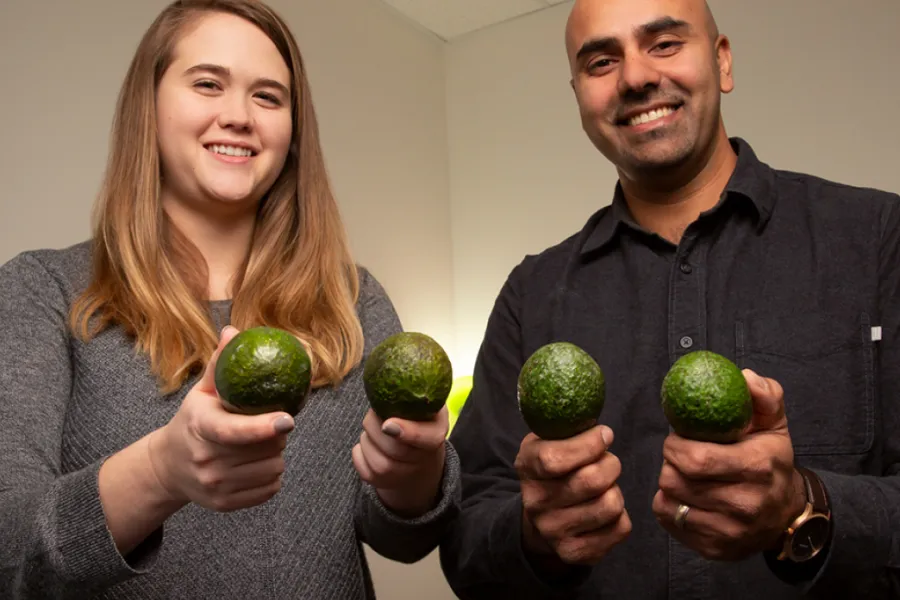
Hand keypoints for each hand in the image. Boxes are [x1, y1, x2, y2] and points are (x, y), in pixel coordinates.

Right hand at [147, 326, 294, 511]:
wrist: (167, 467)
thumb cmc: (193, 421)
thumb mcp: (201, 393)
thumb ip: (219, 363)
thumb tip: (234, 331)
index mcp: (200, 427)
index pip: (234, 431)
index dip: (263, 427)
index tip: (287, 419)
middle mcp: (205, 460)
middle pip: (265, 449)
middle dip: (277, 434)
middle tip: (270, 424)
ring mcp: (214, 486)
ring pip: (272, 469)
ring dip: (276, 455)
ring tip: (261, 444)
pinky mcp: (225, 504)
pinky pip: (270, 489)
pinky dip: (272, 476)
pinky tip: (257, 464)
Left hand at [352, 407, 448, 517]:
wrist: (417, 455)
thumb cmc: (417, 420)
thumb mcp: (423, 404)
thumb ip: (411, 397)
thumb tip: (387, 394)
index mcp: (437, 434)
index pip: (429, 439)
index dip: (408, 432)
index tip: (387, 423)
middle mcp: (425, 461)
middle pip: (395, 450)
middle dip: (376, 428)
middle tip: (375, 415)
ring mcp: (404, 476)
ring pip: (378, 462)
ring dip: (367, 440)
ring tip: (373, 430)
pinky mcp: (383, 483)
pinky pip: (364, 470)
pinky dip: (359, 453)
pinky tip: (368, 444)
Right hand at [515, 425, 630, 565]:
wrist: (539, 519)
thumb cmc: (553, 469)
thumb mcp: (547, 441)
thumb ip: (568, 430)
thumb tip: (604, 433)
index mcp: (526, 468)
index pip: (555, 459)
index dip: (588, 444)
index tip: (604, 435)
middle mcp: (536, 504)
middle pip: (592, 480)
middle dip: (611, 464)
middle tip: (607, 461)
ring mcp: (554, 532)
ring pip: (611, 505)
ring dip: (615, 490)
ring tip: (605, 487)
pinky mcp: (576, 553)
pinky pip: (620, 528)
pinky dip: (621, 515)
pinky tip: (604, 509)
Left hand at [652, 369, 806, 560]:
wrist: (788, 515)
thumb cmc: (772, 462)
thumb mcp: (774, 424)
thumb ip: (764, 395)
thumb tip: (744, 378)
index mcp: (757, 468)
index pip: (696, 459)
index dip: (676, 446)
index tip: (677, 438)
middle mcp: (745, 504)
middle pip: (676, 479)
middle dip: (670, 461)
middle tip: (679, 455)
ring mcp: (729, 531)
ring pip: (670, 499)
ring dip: (669, 482)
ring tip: (685, 474)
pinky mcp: (715, 548)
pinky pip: (669, 519)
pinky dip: (669, 504)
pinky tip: (685, 495)